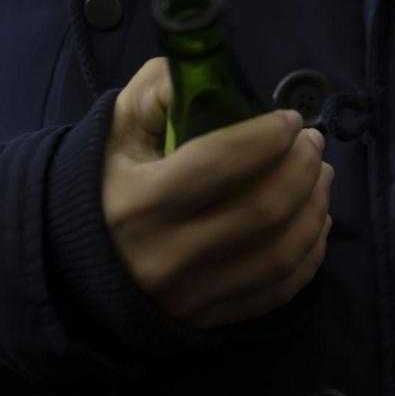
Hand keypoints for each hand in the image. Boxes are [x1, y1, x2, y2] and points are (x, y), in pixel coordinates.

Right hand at [103, 59, 333, 328]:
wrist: (72, 266)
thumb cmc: (104, 185)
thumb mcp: (117, 130)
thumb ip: (159, 91)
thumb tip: (210, 74)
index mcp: (139, 203)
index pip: (220, 164)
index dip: (267, 137)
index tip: (290, 119)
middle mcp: (167, 256)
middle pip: (261, 211)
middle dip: (302, 169)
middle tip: (314, 144)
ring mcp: (191, 295)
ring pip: (279, 255)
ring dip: (315, 209)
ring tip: (322, 177)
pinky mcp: (208, 320)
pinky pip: (278, 290)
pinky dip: (310, 254)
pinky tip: (316, 222)